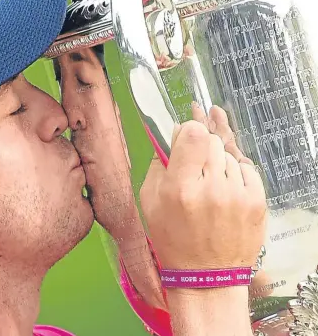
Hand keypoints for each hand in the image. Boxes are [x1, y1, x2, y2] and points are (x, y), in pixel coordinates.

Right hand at [139, 111, 266, 270]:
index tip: (185, 139)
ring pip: (229, 154)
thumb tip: (172, 136)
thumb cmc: (174, 240)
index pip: (193, 133)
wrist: (206, 276)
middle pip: (211, 140)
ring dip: (218, 163)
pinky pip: (246, 168)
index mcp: (180, 188)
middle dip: (201, 149)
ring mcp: (238, 195)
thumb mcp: (150, 202)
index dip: (188, 131)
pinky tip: (225, 191)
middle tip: (195, 167)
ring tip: (209, 186)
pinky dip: (235, 175)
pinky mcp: (257, 201)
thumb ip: (159, 165)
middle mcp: (211, 188)